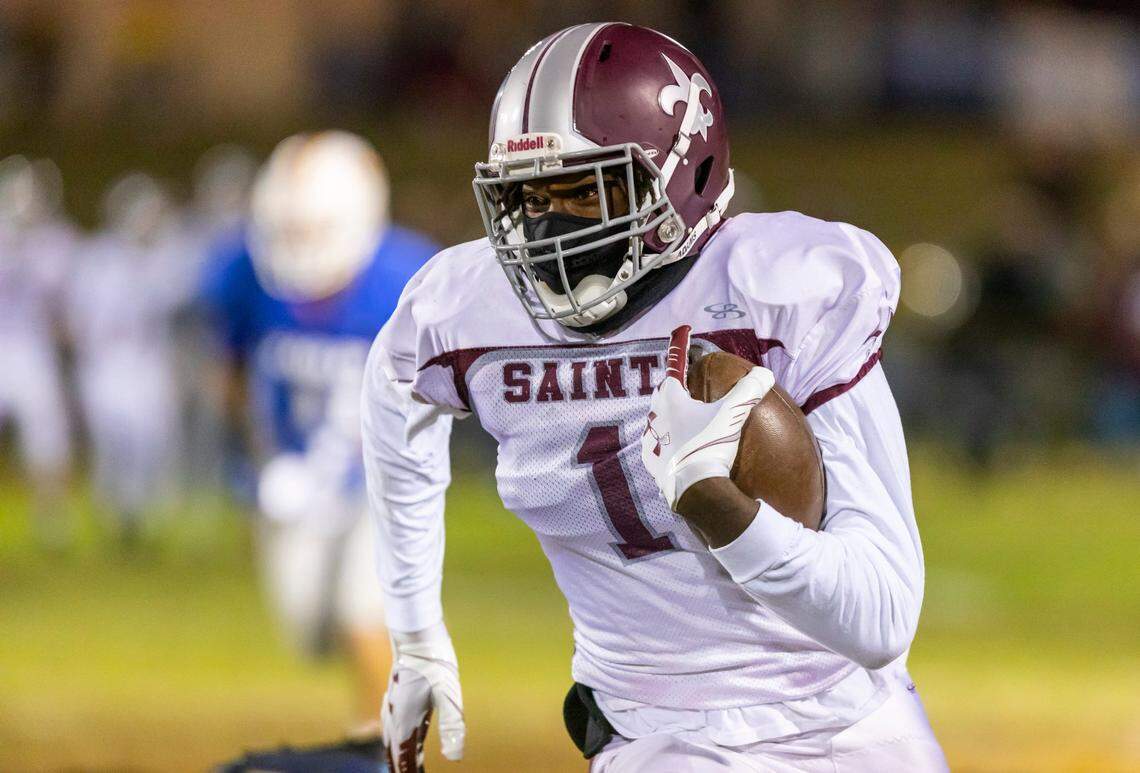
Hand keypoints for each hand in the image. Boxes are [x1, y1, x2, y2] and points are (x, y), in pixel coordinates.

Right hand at [382, 622, 464, 771]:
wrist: (415, 632)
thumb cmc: (434, 660)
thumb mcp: (448, 693)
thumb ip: (451, 725)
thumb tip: (455, 757)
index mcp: (405, 720)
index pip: (404, 758)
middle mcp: (394, 715)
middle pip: (394, 751)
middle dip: (400, 767)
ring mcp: (392, 704)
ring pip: (389, 739)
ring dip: (394, 755)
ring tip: (400, 765)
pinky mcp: (396, 695)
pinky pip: (390, 725)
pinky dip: (393, 739)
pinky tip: (399, 733)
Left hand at [640, 325, 774, 510]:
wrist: (694, 490)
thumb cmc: (710, 445)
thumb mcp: (732, 414)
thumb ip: (748, 390)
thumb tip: (765, 372)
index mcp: (671, 398)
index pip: (675, 364)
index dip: (681, 346)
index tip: (684, 331)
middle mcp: (656, 415)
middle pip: (664, 393)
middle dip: (675, 386)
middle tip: (688, 384)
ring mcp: (651, 441)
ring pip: (659, 419)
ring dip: (670, 416)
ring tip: (685, 419)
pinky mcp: (651, 463)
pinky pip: (658, 446)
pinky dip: (668, 443)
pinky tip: (678, 449)